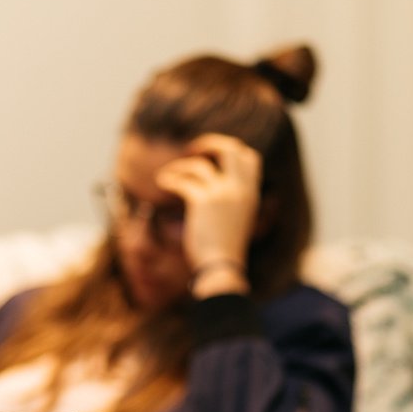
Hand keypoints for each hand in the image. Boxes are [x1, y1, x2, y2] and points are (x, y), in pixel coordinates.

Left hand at [155, 133, 259, 293]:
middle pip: (229, 149)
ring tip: (167, 174)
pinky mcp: (201, 201)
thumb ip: (232, 202)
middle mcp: (239, 189)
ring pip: (198, 165)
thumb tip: (212, 188)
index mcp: (250, 194)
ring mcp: (221, 193)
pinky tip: (162, 183)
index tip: (213, 154)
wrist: (220, 267)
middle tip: (191, 152)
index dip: (231, 149)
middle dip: (208, 144)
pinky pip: (182, 181)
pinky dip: (169, 179)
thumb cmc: (224, 251)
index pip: (250, 158)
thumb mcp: (237, 222)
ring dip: (179, 167)